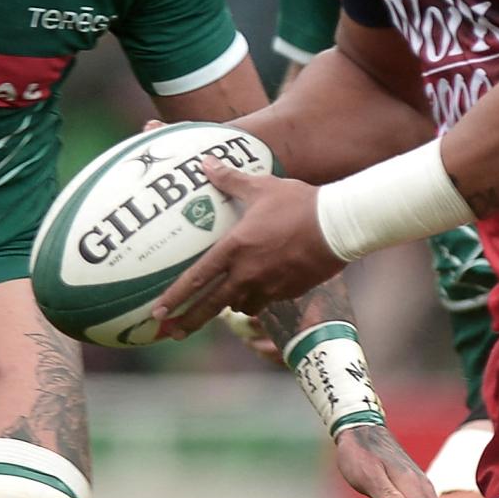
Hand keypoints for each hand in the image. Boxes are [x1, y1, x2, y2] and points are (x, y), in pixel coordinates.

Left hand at [154, 162, 344, 338]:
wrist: (339, 225)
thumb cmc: (299, 203)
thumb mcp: (262, 187)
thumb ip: (230, 180)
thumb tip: (206, 163)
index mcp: (235, 249)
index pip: (197, 279)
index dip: (175, 297)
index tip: (158, 312)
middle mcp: (247, 273)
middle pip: (212, 305)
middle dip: (189, 321)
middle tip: (171, 334)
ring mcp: (269, 286)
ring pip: (241, 305)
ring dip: (230, 304)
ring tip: (223, 302)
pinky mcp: (290, 292)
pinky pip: (267, 300)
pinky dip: (259, 298)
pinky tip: (261, 289)